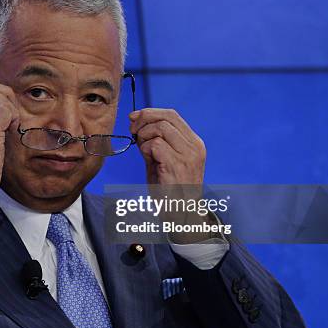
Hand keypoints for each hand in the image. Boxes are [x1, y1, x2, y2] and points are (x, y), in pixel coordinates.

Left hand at [130, 108, 207, 241]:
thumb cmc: (170, 188)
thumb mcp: (162, 159)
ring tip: (143, 150)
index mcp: (193, 142)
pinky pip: (156, 145)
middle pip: (167, 117)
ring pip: (161, 128)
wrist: (181, 215)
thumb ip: (154, 141)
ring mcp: (188, 156)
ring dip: (144, 137)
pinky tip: (147, 160)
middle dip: (144, 119)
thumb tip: (136, 121)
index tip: (133, 117)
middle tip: (132, 131)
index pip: (172, 115)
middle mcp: (194, 147)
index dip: (150, 112)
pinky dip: (146, 149)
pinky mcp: (177, 166)